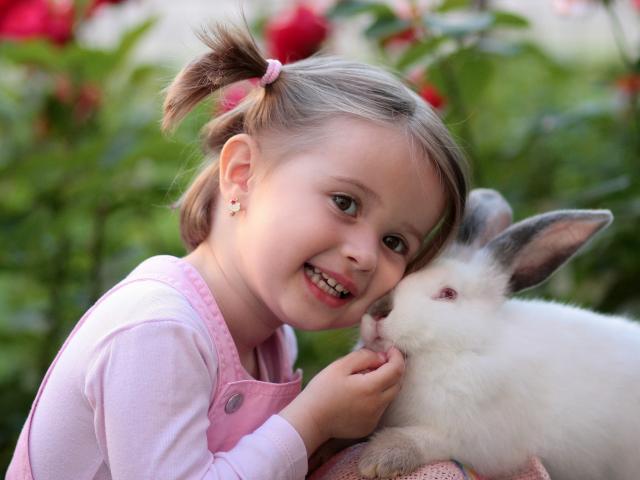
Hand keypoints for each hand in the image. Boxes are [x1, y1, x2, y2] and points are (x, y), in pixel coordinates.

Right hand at [280, 347, 404, 455]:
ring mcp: (374, 418)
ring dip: (383, 384)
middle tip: (376, 362)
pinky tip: (357, 396)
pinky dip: (376, 398)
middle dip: (392, 370)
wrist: (310, 420)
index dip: (397, 356)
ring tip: (363, 379)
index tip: (390, 349)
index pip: (397, 370)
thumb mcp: (340, 366)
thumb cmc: (322, 390)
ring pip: (389, 397)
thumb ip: (364, 357)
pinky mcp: (369, 427)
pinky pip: (380, 409)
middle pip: (397, 384)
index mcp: (370, 388)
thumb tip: (382, 357)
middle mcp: (377, 406)